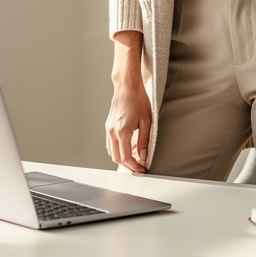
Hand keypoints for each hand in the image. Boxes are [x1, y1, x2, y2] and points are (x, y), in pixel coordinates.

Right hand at [106, 31, 150, 172]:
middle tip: (140, 167)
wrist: (127, 86)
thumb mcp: (147, 121)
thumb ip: (144, 141)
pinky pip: (111, 144)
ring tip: (135, 160)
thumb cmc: (138, 100)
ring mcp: (108, 129)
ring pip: (112, 152)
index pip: (126, 157)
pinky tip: (128, 149)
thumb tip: (143, 156)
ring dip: (122, 159)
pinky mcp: (108, 126)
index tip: (142, 169)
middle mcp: (112, 132)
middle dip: (128, 166)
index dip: (135, 166)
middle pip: (117, 158)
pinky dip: (118, 150)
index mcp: (122, 131)